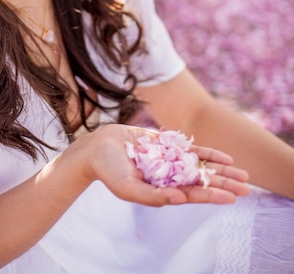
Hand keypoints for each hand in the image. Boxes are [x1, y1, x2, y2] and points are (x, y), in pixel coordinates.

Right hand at [82, 124, 249, 206]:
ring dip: (221, 169)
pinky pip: (191, 150)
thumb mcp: (127, 188)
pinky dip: (208, 154)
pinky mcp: (166, 145)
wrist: (97, 148)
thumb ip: (151, 196)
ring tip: (242, 174)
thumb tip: (179, 200)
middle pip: (202, 181)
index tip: (231, 197)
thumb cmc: (108, 171)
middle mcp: (169, 177)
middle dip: (224, 183)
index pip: (192, 195)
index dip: (212, 195)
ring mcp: (169, 160)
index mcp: (161, 191)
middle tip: (247, 187)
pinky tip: (224, 157)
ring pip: (201, 166)